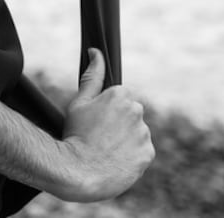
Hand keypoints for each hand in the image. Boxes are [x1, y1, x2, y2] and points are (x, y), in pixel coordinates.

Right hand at [56, 48, 154, 201]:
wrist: (80, 172)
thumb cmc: (75, 134)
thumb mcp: (79, 102)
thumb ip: (92, 76)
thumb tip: (95, 51)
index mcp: (120, 95)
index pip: (120, 97)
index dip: (106, 109)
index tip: (96, 121)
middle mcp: (136, 110)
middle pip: (130, 113)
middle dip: (118, 121)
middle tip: (99, 135)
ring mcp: (144, 133)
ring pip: (136, 131)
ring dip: (126, 137)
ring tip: (106, 149)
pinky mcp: (148, 154)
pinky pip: (142, 150)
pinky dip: (132, 154)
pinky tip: (115, 159)